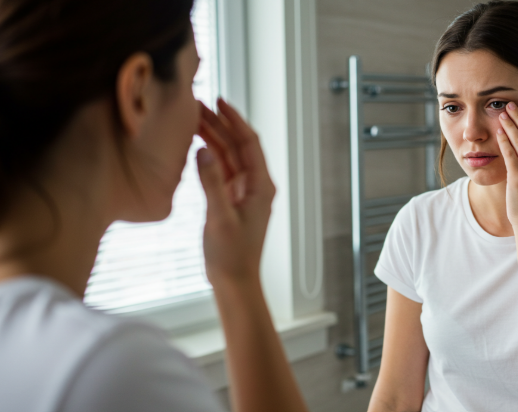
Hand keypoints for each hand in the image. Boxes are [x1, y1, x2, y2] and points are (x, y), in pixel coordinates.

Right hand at [196, 98, 274, 286]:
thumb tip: (204, 151)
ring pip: (228, 156)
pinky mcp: (230, 199)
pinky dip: (208, 156)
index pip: (249, 143)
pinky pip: (220, 170)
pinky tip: (195, 144)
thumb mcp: (220, 218)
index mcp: (261, 186)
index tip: (219, 101)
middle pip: (237, 146)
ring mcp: (243, 192)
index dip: (234, 120)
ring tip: (192, 118)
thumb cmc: (232, 255)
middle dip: (219, 124)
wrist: (234, 280)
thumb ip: (212, 184)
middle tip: (197, 105)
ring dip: (212, 138)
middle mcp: (255, 185)